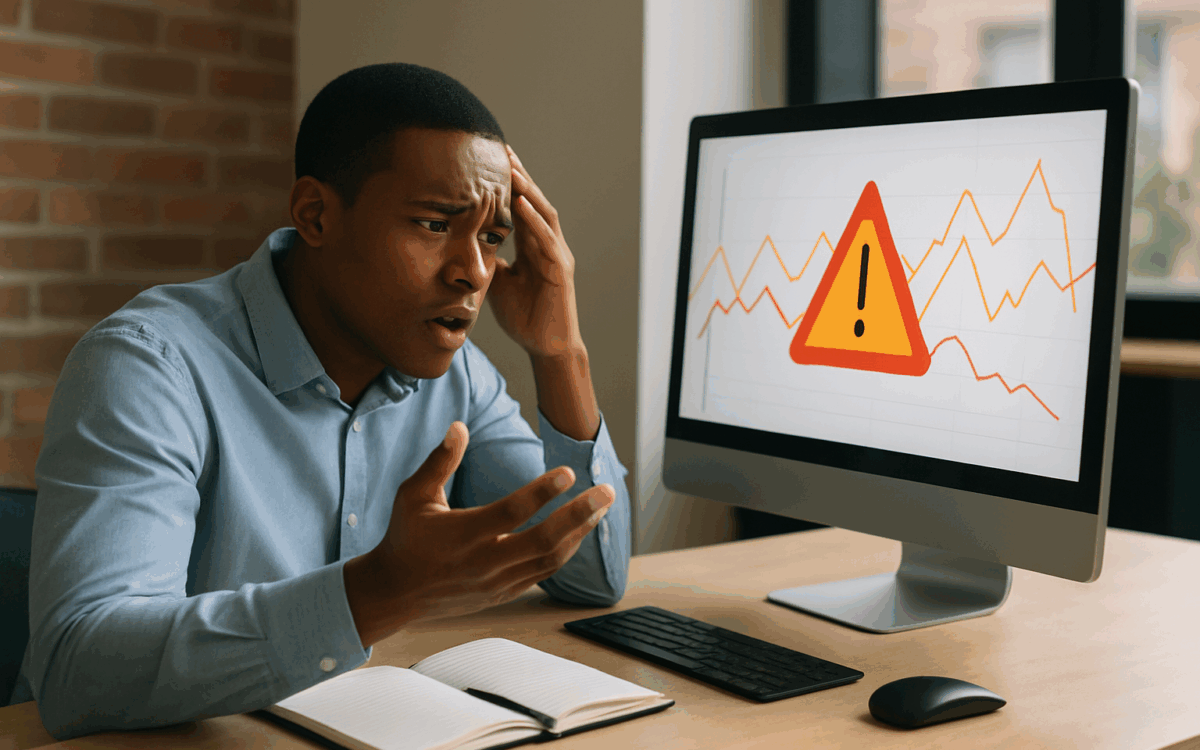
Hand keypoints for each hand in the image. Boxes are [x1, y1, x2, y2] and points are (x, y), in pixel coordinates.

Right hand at [344, 421, 614, 645]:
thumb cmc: (405, 535)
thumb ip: (439, 461)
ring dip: (579, 532)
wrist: (396, 592)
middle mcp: (484, 563)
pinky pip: (543, 572)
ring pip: (550, 559)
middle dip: (579, 515)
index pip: (510, 512)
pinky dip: (565, 551)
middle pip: (543, 541)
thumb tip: (460, 425)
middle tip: (607, 491)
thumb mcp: (412, 495)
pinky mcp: (504, 594)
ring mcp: (497, 583)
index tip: (568, 472)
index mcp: (462, 536)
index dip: (541, 492)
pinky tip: (579, 530)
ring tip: (601, 507)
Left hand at [488, 146, 583, 358]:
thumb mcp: (497, 282)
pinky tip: (520, 205)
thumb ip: (487, 260)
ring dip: (527, 190)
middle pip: (533, 201)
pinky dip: (534, 222)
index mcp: (533, 246)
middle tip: (499, 149)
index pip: (519, 206)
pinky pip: (547, 241)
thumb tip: (463, 245)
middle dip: (517, 175)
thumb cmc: (524, 316)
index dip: (506, 183)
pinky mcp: (560, 272)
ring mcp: (557, 256)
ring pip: (543, 214)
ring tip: (510, 169)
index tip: (488, 159)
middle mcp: (547, 245)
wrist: (546, 347)